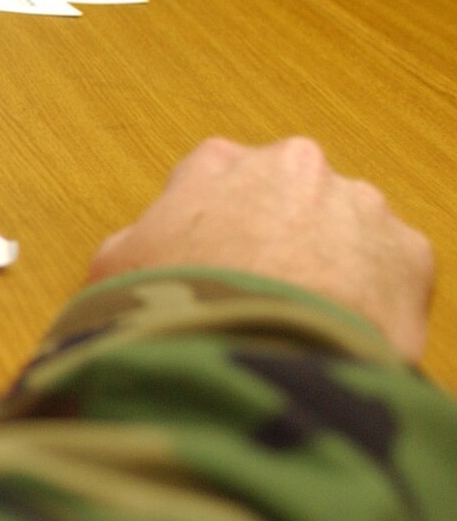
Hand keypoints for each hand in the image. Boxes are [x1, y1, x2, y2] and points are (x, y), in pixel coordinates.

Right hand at [88, 137, 434, 358]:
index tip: (207, 264)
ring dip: (329, 268)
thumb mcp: (112, 270)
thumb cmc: (178, 308)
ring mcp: (359, 207)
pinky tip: (338, 335)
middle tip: (256, 295)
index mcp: (219, 162)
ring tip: (299, 324)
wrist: (253, 358)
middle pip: (287, 199)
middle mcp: (296, 167)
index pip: (215, 178)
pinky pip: (392, 274)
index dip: (210, 228)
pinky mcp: (408, 255)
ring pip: (345, 233)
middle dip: (277, 241)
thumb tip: (137, 258)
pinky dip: (374, 301)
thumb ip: (131, 245)